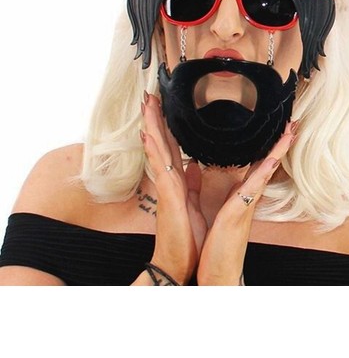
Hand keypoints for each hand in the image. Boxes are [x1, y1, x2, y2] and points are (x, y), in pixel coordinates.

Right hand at [142, 92, 206, 284]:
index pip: (171, 147)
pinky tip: (147, 134)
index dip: (167, 127)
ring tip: (147, 104)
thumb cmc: (186, 236)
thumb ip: (192, 183)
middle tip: (150, 96)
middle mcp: (168, 180)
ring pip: (157, 149)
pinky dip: (153, 150)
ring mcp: (165, 187)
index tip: (162, 108)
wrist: (177, 261)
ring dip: (151, 126)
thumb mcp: (192, 204)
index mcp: (177, 181)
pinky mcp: (168, 196)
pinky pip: (160, 168)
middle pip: (161, 143)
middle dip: (155, 119)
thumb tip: (193, 166)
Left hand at [197, 124, 295, 284]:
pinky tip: (272, 159)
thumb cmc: (214, 247)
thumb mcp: (207, 210)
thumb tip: (196, 166)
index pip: (254, 165)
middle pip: (266, 164)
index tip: (274, 129)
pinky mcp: (239, 213)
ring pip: (265, 171)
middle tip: (291, 123)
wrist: (217, 275)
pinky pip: (254, 188)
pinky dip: (264, 172)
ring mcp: (246, 205)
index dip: (264, 146)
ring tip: (289, 131)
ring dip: (278, 150)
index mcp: (238, 196)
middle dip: (279, 144)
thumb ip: (202, 186)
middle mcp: (247, 198)